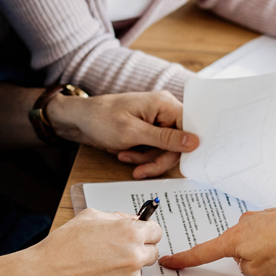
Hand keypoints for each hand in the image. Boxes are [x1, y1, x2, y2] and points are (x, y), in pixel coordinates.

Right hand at [24, 208, 162, 275]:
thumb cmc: (63, 246)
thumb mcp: (89, 217)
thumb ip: (116, 218)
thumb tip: (132, 220)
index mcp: (128, 232)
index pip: (156, 230)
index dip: (146, 231)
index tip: (140, 233)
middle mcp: (134, 255)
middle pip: (152, 250)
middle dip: (140, 248)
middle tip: (119, 248)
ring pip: (140, 268)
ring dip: (128, 265)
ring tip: (102, 263)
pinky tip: (100, 275)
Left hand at [47, 91, 199, 177]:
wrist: (79, 120)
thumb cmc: (102, 119)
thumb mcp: (133, 133)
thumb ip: (165, 139)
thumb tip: (195, 142)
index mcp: (165, 104)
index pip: (190, 127)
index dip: (187, 147)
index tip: (182, 167)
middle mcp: (164, 110)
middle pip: (177, 144)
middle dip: (156, 159)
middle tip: (140, 171)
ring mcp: (156, 121)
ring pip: (164, 151)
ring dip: (144, 159)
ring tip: (123, 156)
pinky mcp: (148, 131)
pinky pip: (153, 150)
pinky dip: (139, 156)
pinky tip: (123, 153)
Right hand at [158, 200, 275, 275]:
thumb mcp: (260, 271)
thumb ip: (247, 268)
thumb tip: (249, 260)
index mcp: (233, 239)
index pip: (203, 252)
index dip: (185, 259)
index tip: (170, 260)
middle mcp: (242, 224)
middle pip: (238, 251)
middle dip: (254, 264)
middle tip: (273, 272)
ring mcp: (260, 218)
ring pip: (260, 246)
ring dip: (272, 258)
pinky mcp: (275, 216)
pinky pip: (273, 238)